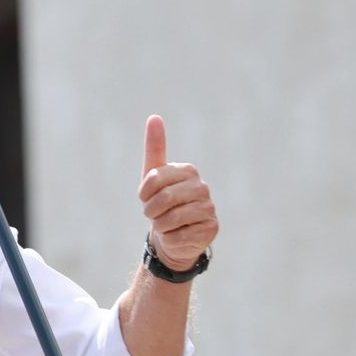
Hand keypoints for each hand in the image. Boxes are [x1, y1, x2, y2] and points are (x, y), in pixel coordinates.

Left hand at [138, 115, 217, 270]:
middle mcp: (202, 187)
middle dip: (151, 211)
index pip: (153, 179)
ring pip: (170, 219)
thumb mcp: (153, 175)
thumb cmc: (161, 202)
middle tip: (155, 214)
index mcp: (188, 171)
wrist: (173, 234)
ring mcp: (209, 208)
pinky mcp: (211, 229)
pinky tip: (178, 235)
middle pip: (163, 200)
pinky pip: (178, 236)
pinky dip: (170, 239)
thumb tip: (154, 117)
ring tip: (166, 224)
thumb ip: (155, 147)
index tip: (147, 197)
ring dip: (160, 225)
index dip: (144, 193)